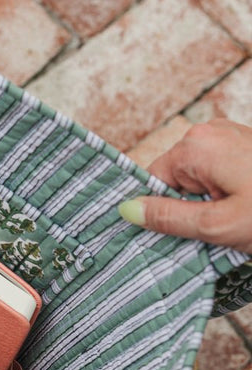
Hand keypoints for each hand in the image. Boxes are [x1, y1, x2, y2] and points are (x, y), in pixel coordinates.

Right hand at [118, 119, 251, 251]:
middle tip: (210, 235)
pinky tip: (240, 210)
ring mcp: (229, 137)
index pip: (152, 181)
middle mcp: (210, 133)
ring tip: (232, 222)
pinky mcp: (244, 146)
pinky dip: (224, 194)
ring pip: (198, 179)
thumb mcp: (218, 224)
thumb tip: (129, 210)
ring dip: (208, 204)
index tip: (169, 236)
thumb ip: (169, 217)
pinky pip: (218, 173)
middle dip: (187, 209)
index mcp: (196, 146)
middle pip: (175, 180)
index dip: (159, 212)